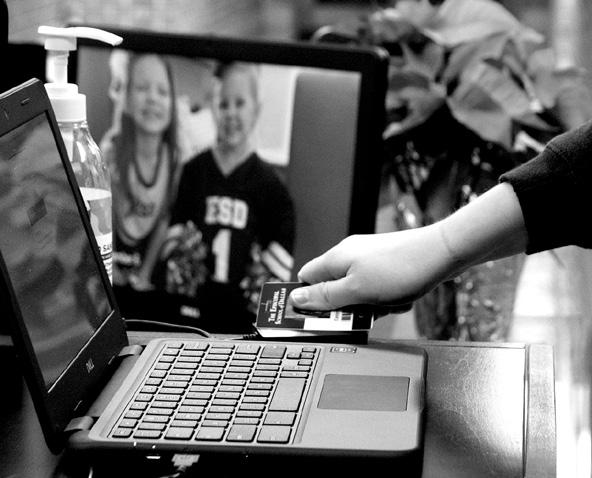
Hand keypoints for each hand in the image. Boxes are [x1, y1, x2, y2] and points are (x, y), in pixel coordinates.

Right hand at [290, 225, 452, 310]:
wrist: (441, 254)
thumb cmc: (401, 268)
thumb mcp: (356, 291)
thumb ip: (325, 296)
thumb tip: (296, 299)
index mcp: (335, 258)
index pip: (306, 278)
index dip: (308, 298)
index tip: (316, 315)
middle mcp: (349, 255)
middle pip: (333, 288)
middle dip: (347, 306)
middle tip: (362, 310)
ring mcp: (369, 259)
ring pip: (357, 292)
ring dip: (370, 304)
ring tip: (387, 303)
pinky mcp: (386, 264)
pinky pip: (377, 289)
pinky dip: (386, 299)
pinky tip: (399, 298)